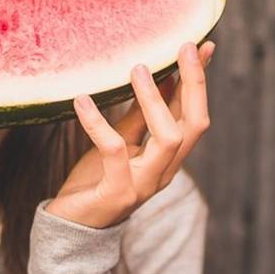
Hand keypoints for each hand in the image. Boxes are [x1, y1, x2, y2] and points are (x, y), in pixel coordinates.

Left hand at [45, 41, 213, 228]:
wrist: (72, 227)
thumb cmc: (97, 179)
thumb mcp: (122, 141)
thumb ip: (141, 115)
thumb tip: (160, 76)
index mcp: (169, 158)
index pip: (194, 114)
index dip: (200, 81)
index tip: (202, 45)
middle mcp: (165, 171)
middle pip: (194, 126)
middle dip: (193, 84)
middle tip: (182, 48)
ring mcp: (144, 184)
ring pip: (166, 138)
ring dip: (155, 101)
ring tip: (136, 70)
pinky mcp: (117, 192)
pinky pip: (114, 151)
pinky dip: (99, 123)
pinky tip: (82, 101)